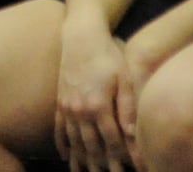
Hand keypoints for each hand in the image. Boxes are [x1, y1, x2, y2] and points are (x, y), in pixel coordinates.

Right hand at [55, 34, 137, 171]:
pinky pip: (59, 129)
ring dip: (82, 160)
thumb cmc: (107, 54)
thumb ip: (128, 107)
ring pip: (75, 142)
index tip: (131, 170)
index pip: (113, 142)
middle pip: (93, 147)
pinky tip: (66, 157)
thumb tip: (133, 135)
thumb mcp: (124, 77)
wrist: (80, 36)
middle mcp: (80, 111)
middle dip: (103, 166)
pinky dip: (63, 145)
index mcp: (99, 106)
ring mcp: (67, 107)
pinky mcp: (60, 101)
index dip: (123, 159)